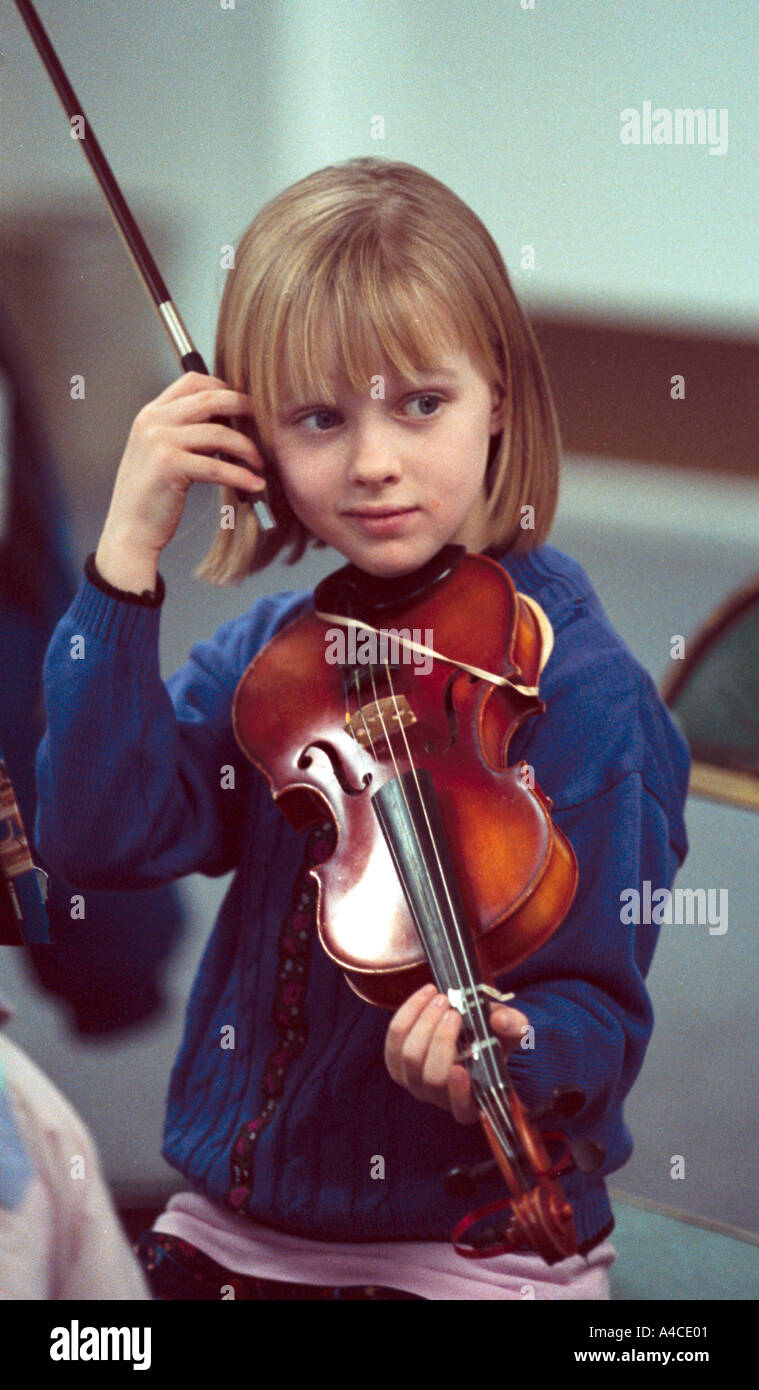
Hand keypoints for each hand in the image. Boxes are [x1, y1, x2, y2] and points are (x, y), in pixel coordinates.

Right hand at [95, 372, 266, 589]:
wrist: (129, 531)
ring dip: (247, 447)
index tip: (244, 403)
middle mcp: (152, 421)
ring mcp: (159, 441)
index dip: (224, 387)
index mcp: (150, 414)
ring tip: (259, 462)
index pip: (192, 381)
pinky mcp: (169, 466)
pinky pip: (218, 466)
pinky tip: (254, 484)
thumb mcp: (159, 452)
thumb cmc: (150, 497)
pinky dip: (241, 475)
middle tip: (264, 422)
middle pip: (210, 397)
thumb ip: (183, 430)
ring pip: (219, 433)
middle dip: (244, 407)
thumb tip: (225, 419)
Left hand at [384, 982, 528, 1123]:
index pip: (463, 1110)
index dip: (458, 1093)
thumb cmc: (492, 1038)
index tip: (460, 1070)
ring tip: (442, 999)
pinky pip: (395, 1037)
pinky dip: (409, 1012)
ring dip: (424, 1022)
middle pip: (432, 1077)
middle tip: (453, 1012)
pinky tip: (427, 993)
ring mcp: (413, 1081)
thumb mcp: (511, 1032)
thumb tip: (500, 1021)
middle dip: (441, 1040)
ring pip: (410, 1057)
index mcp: (472, 1101)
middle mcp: (439, 1097)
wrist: (469, 1027)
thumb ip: (514, 1026)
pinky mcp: (395, 1061)